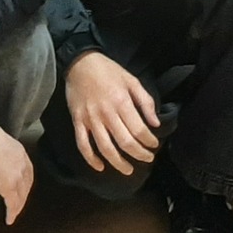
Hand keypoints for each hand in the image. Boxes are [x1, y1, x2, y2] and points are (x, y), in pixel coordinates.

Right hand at [0, 113, 34, 224]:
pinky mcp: (8, 187)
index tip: (22, 186)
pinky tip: (9, 219)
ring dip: (18, 205)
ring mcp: (17, 176)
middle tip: (19, 203)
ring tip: (14, 213)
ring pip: (21, 195)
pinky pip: (13, 203)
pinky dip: (12, 212)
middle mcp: (22, 164)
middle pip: (27, 184)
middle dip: (24, 194)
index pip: (27, 169)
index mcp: (19, 151)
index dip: (25, 180)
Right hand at [64, 51, 160, 174]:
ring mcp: (90, 119)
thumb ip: (145, 101)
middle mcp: (106, 113)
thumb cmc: (109, 71)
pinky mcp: (78, 122)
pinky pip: (83, 145)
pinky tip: (100, 167)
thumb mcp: (132, 80)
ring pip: (105, 148)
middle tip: (147, 159)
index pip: (139, 130)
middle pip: (125, 142)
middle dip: (139, 154)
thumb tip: (155, 123)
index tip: (154, 146)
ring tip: (128, 169)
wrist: (80, 62)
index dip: (148, 142)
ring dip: (118, 163)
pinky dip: (91, 159)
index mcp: (122, 102)